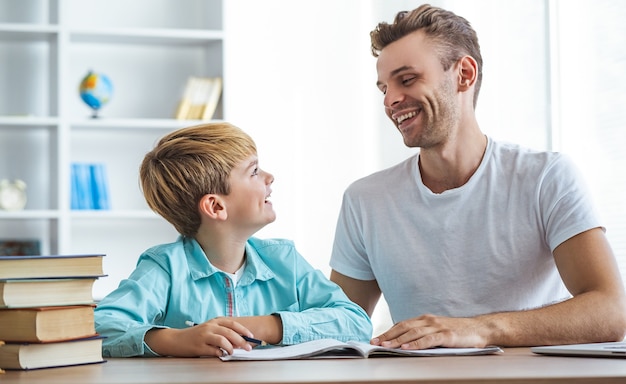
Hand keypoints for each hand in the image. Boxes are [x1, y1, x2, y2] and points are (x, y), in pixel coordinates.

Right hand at [146, 317, 255, 356]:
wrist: (176, 340)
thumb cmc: (195, 336)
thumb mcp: (209, 330)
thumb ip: (222, 333)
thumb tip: (238, 341)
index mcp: (214, 321)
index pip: (233, 324)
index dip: (243, 330)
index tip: (251, 336)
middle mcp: (210, 327)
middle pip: (230, 332)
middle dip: (242, 340)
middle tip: (248, 347)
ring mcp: (204, 336)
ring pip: (223, 340)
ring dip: (231, 347)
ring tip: (233, 352)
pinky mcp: (199, 346)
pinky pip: (213, 350)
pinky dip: (220, 353)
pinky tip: (221, 354)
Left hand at [370, 314, 488, 349]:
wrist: (480, 329)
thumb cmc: (458, 332)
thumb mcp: (437, 330)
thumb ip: (423, 334)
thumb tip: (404, 343)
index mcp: (425, 319)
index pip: (402, 324)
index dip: (388, 331)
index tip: (376, 338)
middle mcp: (429, 320)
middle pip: (404, 327)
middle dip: (388, 336)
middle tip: (375, 343)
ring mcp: (438, 327)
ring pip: (413, 333)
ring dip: (398, 340)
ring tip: (386, 346)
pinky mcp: (447, 335)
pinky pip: (428, 340)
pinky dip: (416, 344)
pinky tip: (406, 348)